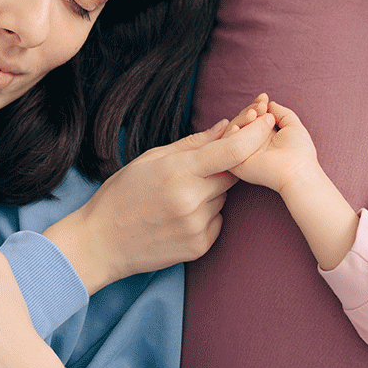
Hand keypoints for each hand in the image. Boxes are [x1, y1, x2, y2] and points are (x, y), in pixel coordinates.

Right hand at [43, 112, 275, 293]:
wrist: (100, 243)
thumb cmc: (122, 195)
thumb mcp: (151, 159)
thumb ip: (193, 144)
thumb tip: (226, 125)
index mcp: (178, 171)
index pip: (232, 149)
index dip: (255, 133)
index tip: (267, 120)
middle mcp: (191, 199)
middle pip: (232, 173)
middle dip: (223, 167)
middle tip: (197, 169)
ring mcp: (197, 226)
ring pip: (224, 199)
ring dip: (211, 193)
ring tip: (178, 198)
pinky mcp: (199, 247)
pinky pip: (217, 221)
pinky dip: (206, 215)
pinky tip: (178, 217)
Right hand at [222, 95, 319, 193]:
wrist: (296, 169)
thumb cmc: (300, 151)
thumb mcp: (293, 125)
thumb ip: (282, 112)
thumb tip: (270, 103)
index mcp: (266, 136)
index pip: (256, 118)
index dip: (257, 106)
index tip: (263, 98)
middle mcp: (254, 144)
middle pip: (243, 122)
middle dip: (250, 110)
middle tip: (261, 106)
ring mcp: (245, 152)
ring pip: (234, 130)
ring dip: (242, 118)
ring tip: (255, 114)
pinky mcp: (236, 162)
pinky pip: (227, 145)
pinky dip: (231, 132)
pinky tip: (241, 125)